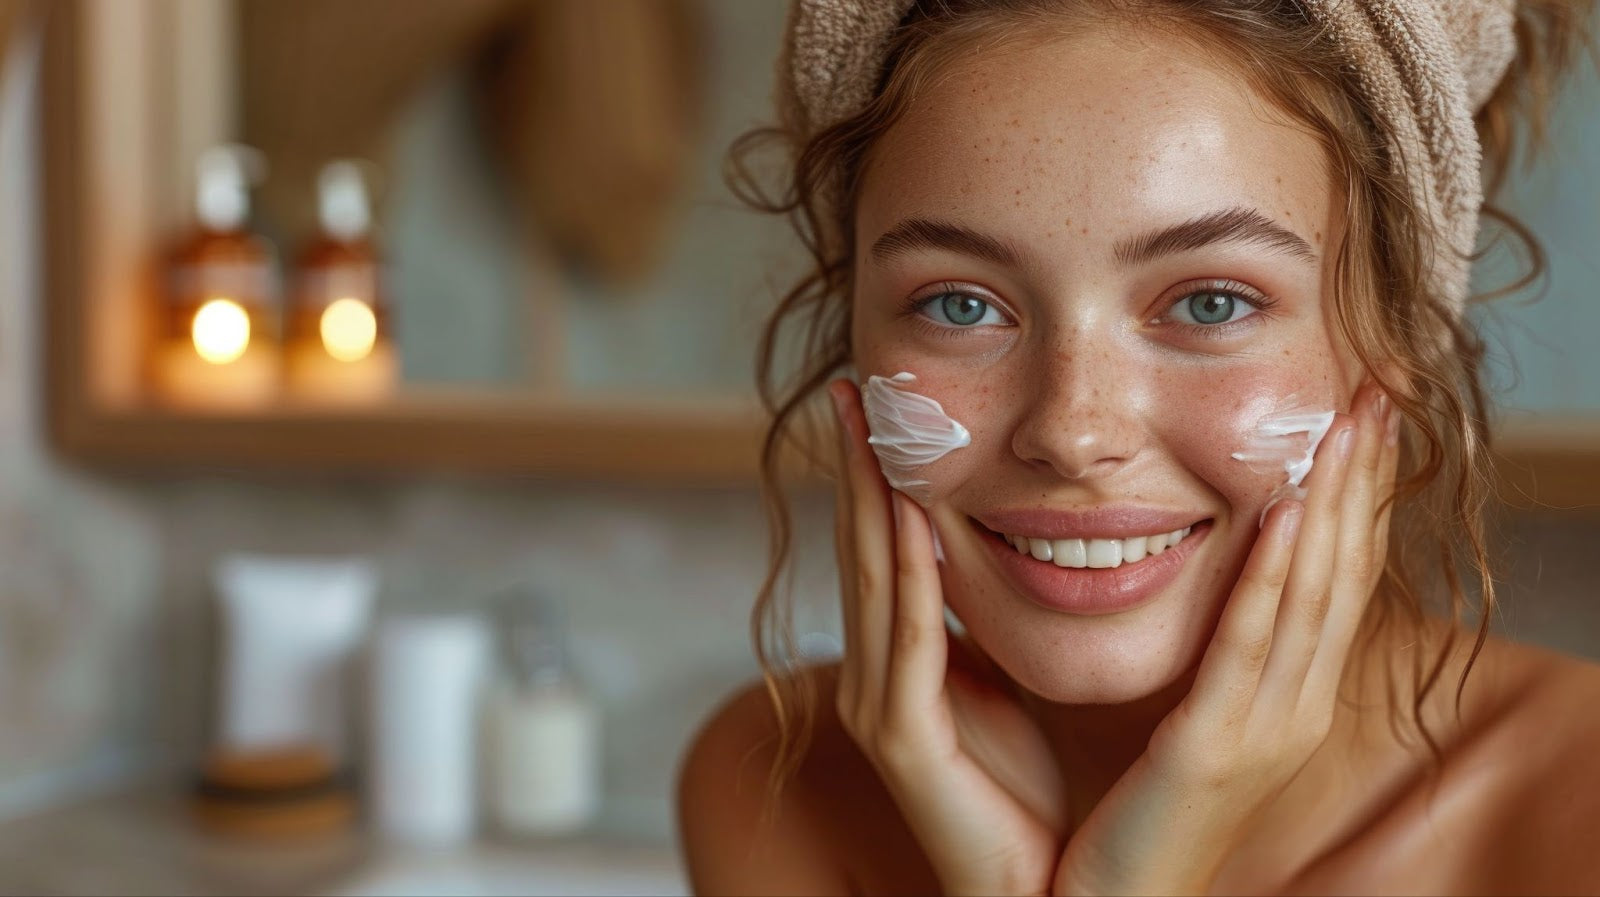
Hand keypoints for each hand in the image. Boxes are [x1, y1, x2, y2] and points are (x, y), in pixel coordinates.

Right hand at [828, 378, 1068, 896]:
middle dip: (857, 469)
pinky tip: (911, 518)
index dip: (874, 479)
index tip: (877, 408)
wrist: (1045, 889)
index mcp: (898, 666)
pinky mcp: (905, 742)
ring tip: (866, 428)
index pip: (881, 552)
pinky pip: (908, 642)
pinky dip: (908, 575)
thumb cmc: (1031, 792)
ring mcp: (881, 710)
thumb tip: (998, 556)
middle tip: (851, 390)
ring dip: (870, 500)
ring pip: (874, 581)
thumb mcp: (1004, 685)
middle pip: (863, 552)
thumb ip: (982, 629)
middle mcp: (874, 680)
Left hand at [1053, 382, 1399, 895]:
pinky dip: (1273, 578)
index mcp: (1287, 696)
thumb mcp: (1182, 711)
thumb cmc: (1126, 806)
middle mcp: (1295, 706)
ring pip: (1315, 596)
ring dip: (1332, 504)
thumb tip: (1181, 561)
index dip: (1354, 496)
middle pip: (1343, 573)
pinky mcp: (1219, 745)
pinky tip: (1285, 515)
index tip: (1358, 418)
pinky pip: (1253, 647)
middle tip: (1376, 394)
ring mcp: (1266, 727)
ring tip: (1347, 424)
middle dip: (1360, 481)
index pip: (1334, 577)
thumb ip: (1198, 647)